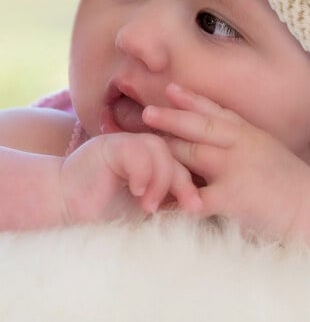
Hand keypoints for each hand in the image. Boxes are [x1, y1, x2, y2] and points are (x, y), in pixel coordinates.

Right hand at [59, 132, 201, 223]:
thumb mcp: (144, 208)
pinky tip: (135, 191)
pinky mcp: (111, 144)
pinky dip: (141, 172)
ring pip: (160, 150)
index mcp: (157, 160)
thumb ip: (168, 202)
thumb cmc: (105, 212)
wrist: (64, 207)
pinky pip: (136, 150)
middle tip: (191, 207)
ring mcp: (128, 142)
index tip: (200, 208)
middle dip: (185, 182)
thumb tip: (200, 211)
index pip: (187, 163)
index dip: (195, 183)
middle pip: (179, 153)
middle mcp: (145, 146)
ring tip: (149, 205)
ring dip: (161, 180)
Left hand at [142, 84, 309, 238]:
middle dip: (171, 119)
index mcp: (248, 132)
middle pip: (199, 127)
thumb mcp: (266, 147)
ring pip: (193, 154)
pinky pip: (197, 198)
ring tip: (143, 148)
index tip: (170, 89)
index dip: (191, 99)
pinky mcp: (233, 196)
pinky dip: (176, 201)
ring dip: (167, 151)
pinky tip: (155, 202)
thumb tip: (217, 134)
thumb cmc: (288, 179)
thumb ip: (242, 138)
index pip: (216, 111)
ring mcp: (236, 169)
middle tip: (146, 112)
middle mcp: (241, 144)